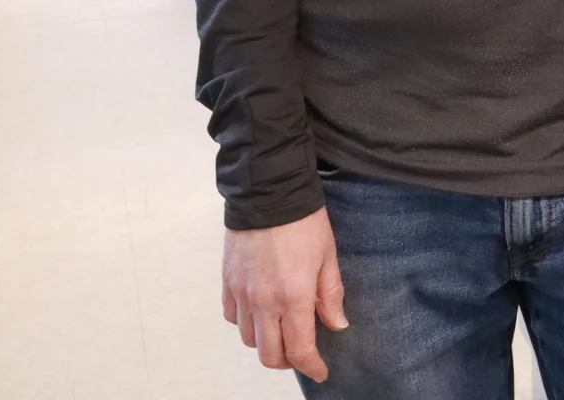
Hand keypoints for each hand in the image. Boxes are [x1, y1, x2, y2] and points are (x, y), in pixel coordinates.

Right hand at [221, 208, 347, 381]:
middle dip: (288, 361)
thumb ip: (330, 295)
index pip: (300, 349)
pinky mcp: (227, 282)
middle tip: (302, 352)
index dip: (311, 366)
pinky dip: (246, 323)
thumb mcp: (328, 256)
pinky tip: (260, 312)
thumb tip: (337, 324)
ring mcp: (241, 293)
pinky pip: (232, 317)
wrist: (268, 192)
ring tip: (282, 331)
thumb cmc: (303, 221)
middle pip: (269, 354)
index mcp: (292, 297)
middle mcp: (263, 302)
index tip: (320, 371)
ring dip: (266, 342)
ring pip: (248, 339)